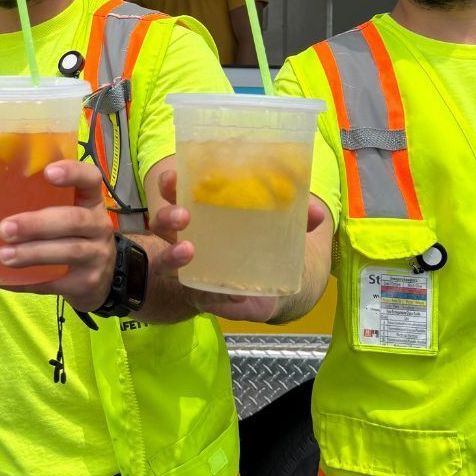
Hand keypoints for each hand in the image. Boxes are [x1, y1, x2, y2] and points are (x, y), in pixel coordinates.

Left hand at [0, 159, 115, 311]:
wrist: (102, 277)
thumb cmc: (73, 236)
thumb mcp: (70, 213)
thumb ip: (43, 203)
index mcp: (91, 201)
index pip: (91, 179)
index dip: (73, 173)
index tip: (48, 172)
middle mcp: (99, 225)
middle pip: (73, 220)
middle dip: (37, 224)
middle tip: (5, 228)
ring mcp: (97, 255)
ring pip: (68, 251)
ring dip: (33, 253)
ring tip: (4, 255)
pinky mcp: (88, 282)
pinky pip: (57, 282)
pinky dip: (30, 281)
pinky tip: (7, 279)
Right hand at [149, 168, 325, 322]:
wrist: (276, 292)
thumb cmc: (269, 250)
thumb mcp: (284, 232)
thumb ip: (299, 221)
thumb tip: (314, 210)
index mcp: (204, 216)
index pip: (178, 195)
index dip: (170, 185)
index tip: (174, 176)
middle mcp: (189, 241)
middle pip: (162, 226)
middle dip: (166, 216)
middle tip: (182, 214)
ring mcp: (192, 272)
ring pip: (165, 263)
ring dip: (173, 255)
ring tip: (189, 250)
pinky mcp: (205, 299)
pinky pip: (200, 298)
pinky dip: (215, 296)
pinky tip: (233, 295)